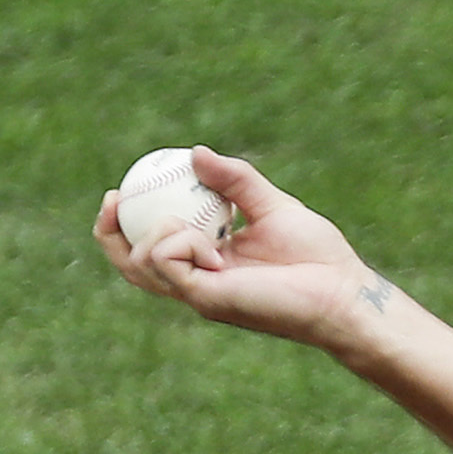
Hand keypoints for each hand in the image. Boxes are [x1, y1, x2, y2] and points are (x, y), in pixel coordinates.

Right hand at [93, 146, 384, 350]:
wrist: (342, 292)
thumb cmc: (317, 257)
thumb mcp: (272, 205)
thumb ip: (236, 180)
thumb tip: (195, 153)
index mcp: (209, 261)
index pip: (152, 245)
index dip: (125, 220)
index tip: (122, 187)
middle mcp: (198, 280)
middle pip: (131, 264)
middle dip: (109, 232)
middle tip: (115, 197)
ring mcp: (200, 293)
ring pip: (141, 264)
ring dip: (153, 233)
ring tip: (190, 226)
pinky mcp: (208, 300)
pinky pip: (168, 264)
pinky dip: (178, 243)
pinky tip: (212, 245)